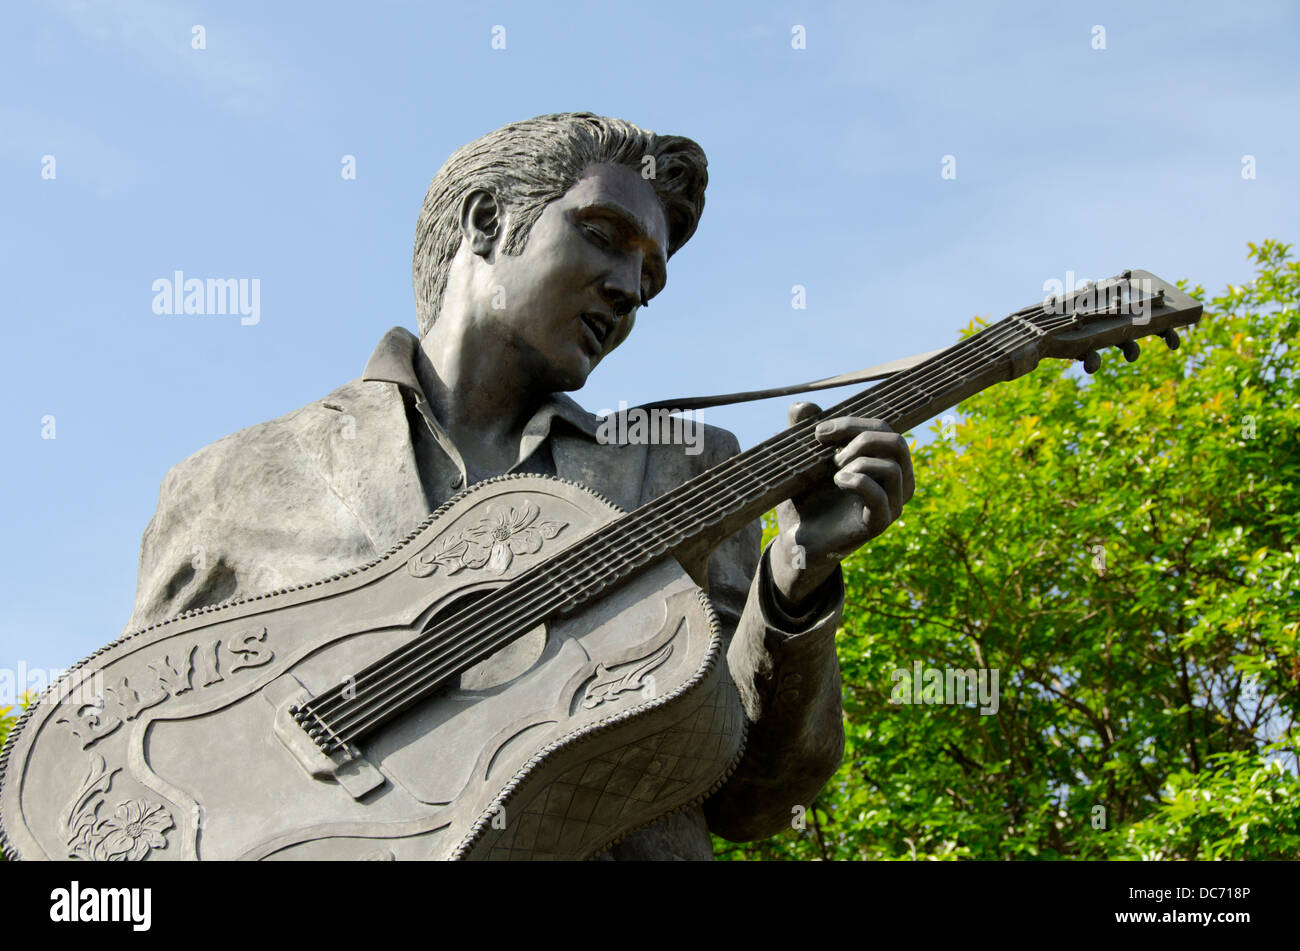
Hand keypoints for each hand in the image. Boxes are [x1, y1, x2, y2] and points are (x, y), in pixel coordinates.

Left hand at [769, 401, 914, 609]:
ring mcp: (890, 505)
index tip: (818, 432)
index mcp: (883, 463)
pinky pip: (882, 497)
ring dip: (859, 460)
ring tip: (833, 471)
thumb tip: (802, 405)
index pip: (884, 429)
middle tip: (830, 453)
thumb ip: (803, 431)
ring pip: (894, 467)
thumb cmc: (805, 499)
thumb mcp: (802, 460)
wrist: (796, 539)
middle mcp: (895, 484)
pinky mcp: (878, 525)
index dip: (853, 422)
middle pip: (897, 443)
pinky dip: (858, 481)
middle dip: (861, 438)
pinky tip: (838, 481)